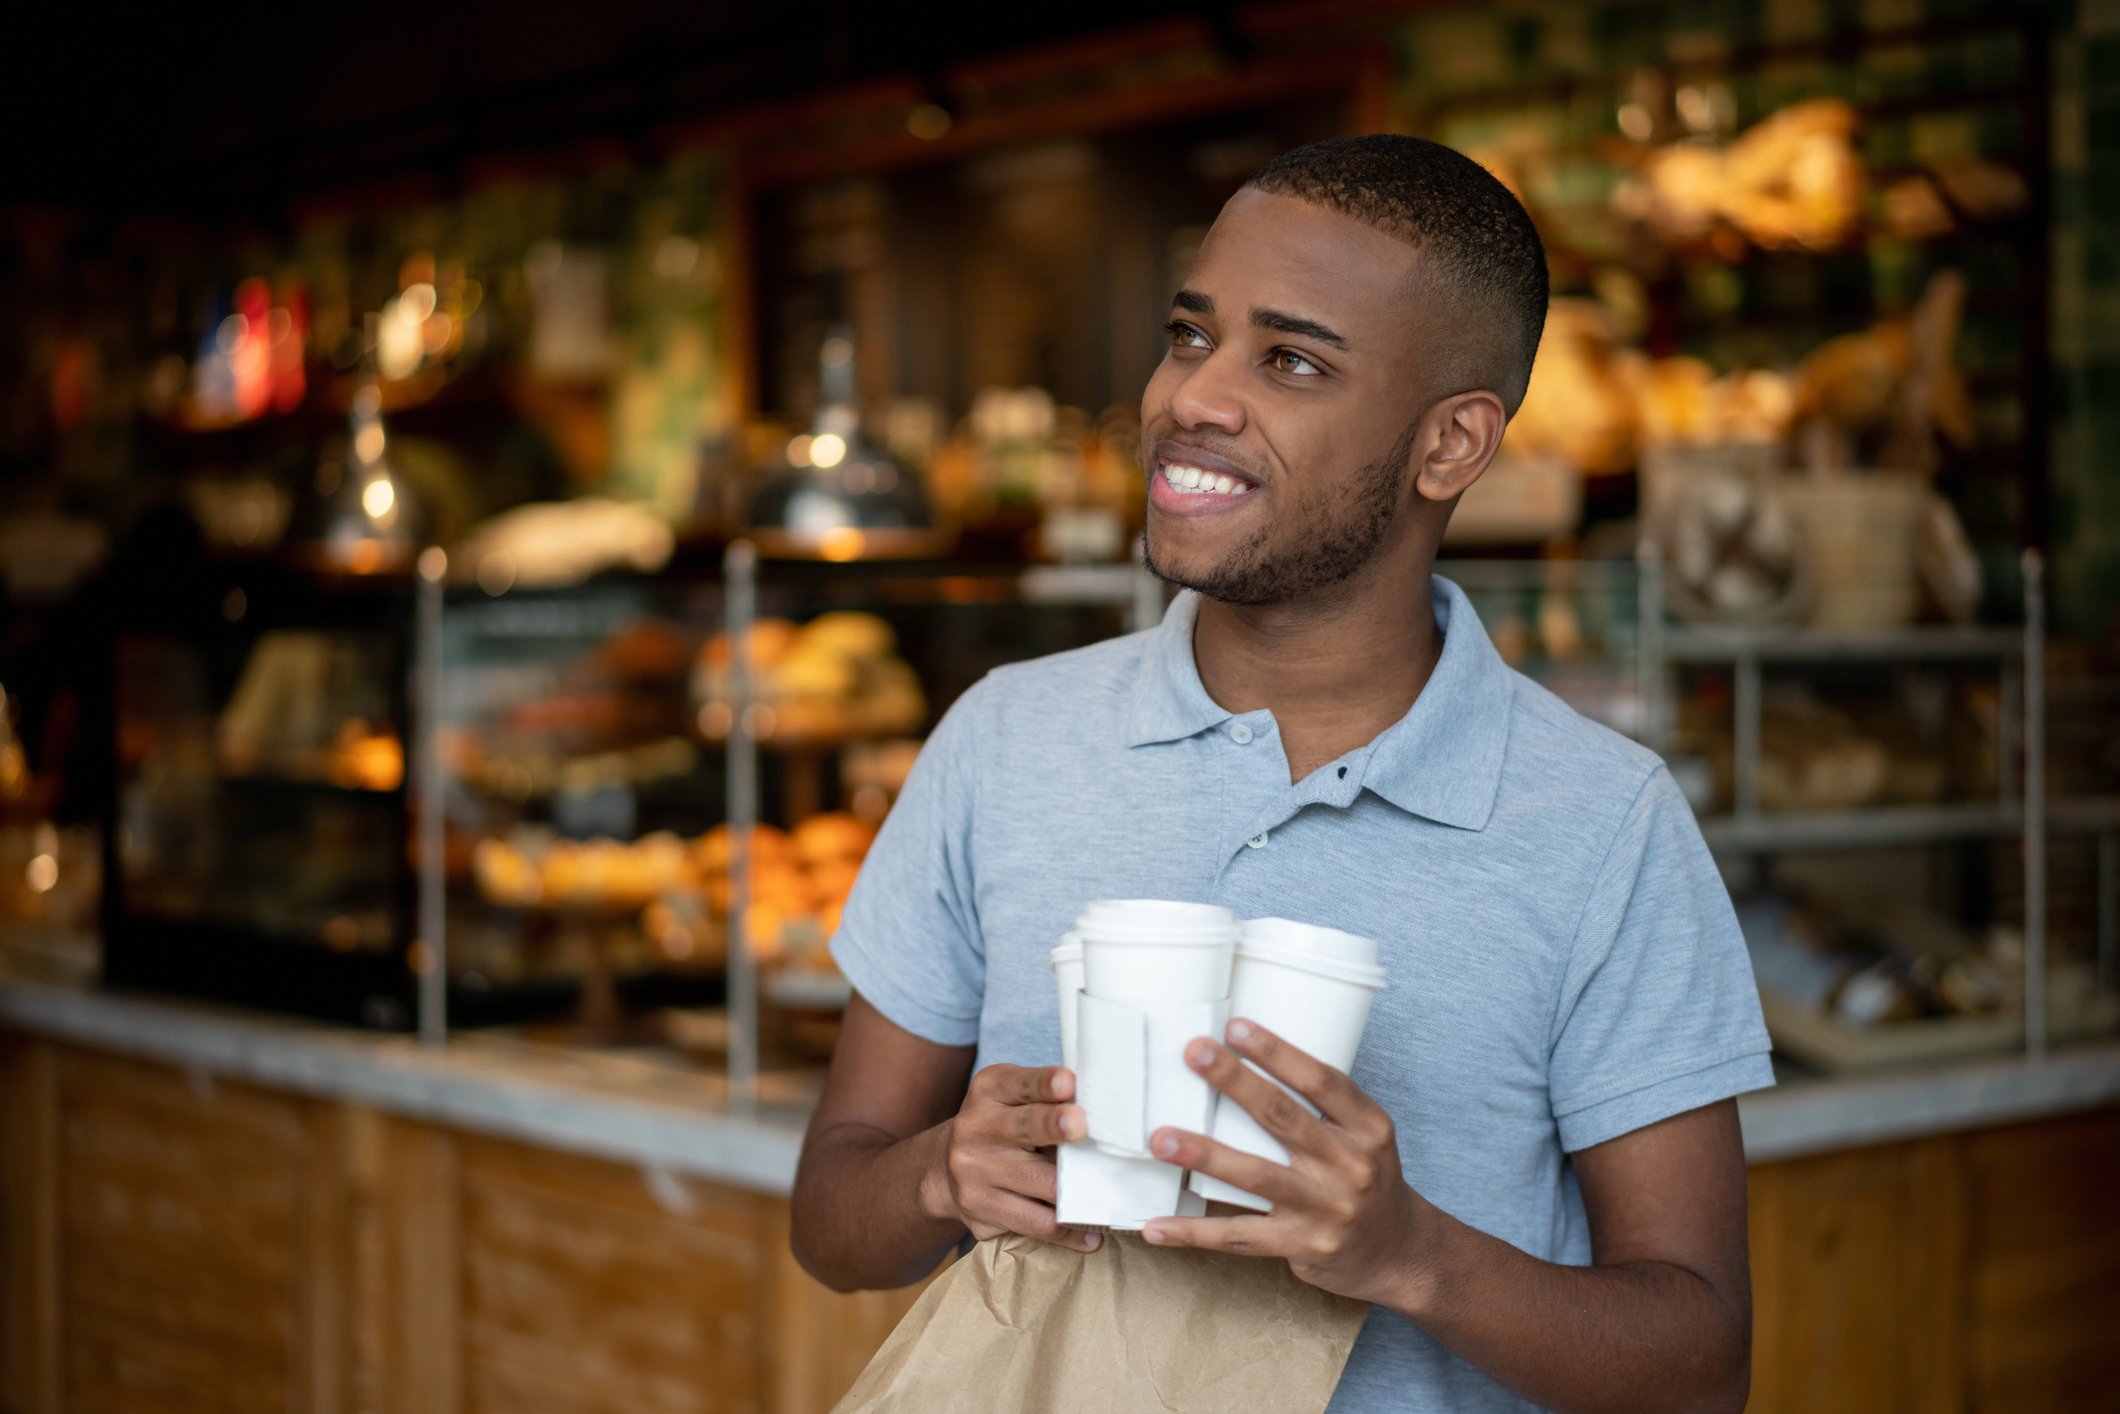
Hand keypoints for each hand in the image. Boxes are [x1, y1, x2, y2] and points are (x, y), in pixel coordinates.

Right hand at [923, 1063, 1101, 1251]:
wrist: (946, 1167)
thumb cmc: (1001, 1125)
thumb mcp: (1014, 1098)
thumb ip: (1049, 1099)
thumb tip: (1105, 1113)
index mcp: (990, 1090)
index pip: (1021, 1083)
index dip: (1045, 1083)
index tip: (1068, 1082)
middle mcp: (975, 1128)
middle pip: (1025, 1128)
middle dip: (1056, 1126)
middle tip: (1083, 1127)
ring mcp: (973, 1172)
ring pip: (1039, 1184)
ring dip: (1078, 1190)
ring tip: (1109, 1194)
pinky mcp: (979, 1210)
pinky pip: (1035, 1224)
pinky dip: (1068, 1230)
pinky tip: (1089, 1233)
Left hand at [1139, 1019, 1425, 1306]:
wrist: (1399, 1253)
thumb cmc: (1368, 1180)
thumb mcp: (1364, 1135)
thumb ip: (1318, 1107)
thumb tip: (1241, 1064)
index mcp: (1367, 1128)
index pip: (1322, 1080)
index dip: (1278, 1051)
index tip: (1235, 1026)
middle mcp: (1351, 1165)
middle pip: (1283, 1117)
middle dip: (1234, 1081)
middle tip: (1192, 1052)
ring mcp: (1327, 1209)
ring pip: (1256, 1175)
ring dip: (1205, 1154)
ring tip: (1161, 1139)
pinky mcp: (1303, 1246)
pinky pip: (1240, 1236)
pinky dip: (1194, 1232)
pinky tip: (1156, 1226)